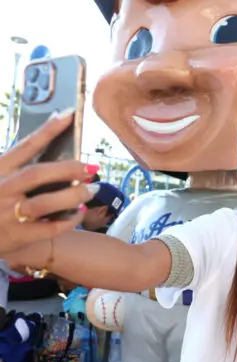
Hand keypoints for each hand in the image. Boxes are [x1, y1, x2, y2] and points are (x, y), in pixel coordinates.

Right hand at [0, 110, 99, 254]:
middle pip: (37, 174)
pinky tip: (79, 212)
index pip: (25, 146)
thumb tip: (51, 140)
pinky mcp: (19, 236)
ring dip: (73, 195)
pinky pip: (50, 228)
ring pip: (46, 202)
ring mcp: (9, 214)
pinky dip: (69, 220)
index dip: (47, 130)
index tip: (69, 115)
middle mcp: (3, 189)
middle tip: (91, 167)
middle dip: (68, 169)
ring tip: (92, 189)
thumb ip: (19, 164)